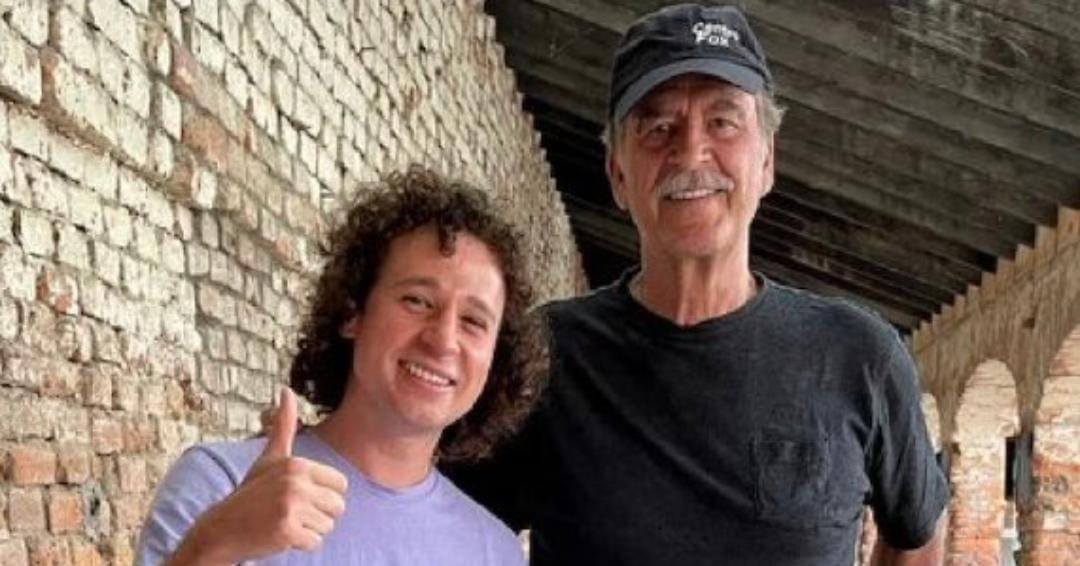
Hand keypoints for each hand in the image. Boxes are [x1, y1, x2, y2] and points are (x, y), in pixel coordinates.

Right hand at [168, 387, 348, 564]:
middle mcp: (296, 482)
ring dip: (309, 530)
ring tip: (284, 522)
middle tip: (291, 512)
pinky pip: (314, 543)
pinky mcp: (287, 530)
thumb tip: (286, 390)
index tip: (299, 496)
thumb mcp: (269, 457)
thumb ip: (283, 426)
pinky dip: (300, 545)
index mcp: (298, 464)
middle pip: (338, 507)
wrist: (221, 528)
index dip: (323, 495)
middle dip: (319, 515)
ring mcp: (292, 506)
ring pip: (328, 526)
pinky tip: (280, 536)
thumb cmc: (251, 493)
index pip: (341, 485)